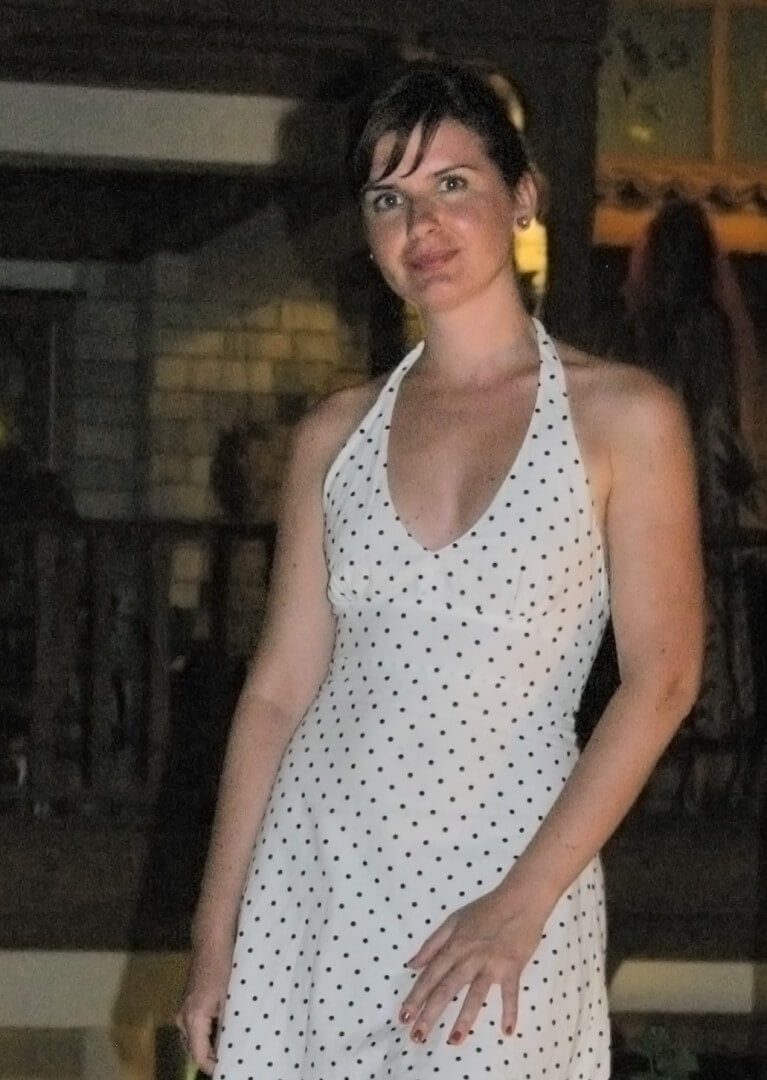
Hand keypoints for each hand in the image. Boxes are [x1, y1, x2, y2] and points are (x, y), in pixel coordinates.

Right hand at [175, 944, 231, 1074]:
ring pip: (194, 1041)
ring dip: (209, 1046)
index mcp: (192, 1020)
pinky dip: (207, 1034)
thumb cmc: (223, 968)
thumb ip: (229, 1028)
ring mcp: (183, 1011)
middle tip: (233, 1059)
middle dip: (212, 1059)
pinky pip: (194, 1029)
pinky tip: (224, 1030)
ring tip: (231, 1047)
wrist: (211, 941)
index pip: (200, 1057)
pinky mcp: (187, 1004)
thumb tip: (233, 1050)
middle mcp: (182, 1020)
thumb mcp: (230, 1000)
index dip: (215, 1067)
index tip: (233, 1068)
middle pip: (194, 1052)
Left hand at [398, 883, 549, 1045]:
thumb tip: (411, 965)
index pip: (430, 975)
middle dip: (430, 1013)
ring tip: (453, 1041)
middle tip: (417, 1037)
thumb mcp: (453, 921)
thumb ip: (432, 944)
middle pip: (447, 988)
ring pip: (475, 994)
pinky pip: (510, 992)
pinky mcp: (512, 967)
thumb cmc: (486, 910)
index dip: (416, 996)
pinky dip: (510, 1011)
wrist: (520, 898)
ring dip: (464, 1018)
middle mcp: (469, 956)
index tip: (403, 1018)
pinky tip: (507, 1031)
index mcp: (454, 945)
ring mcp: (491, 963)